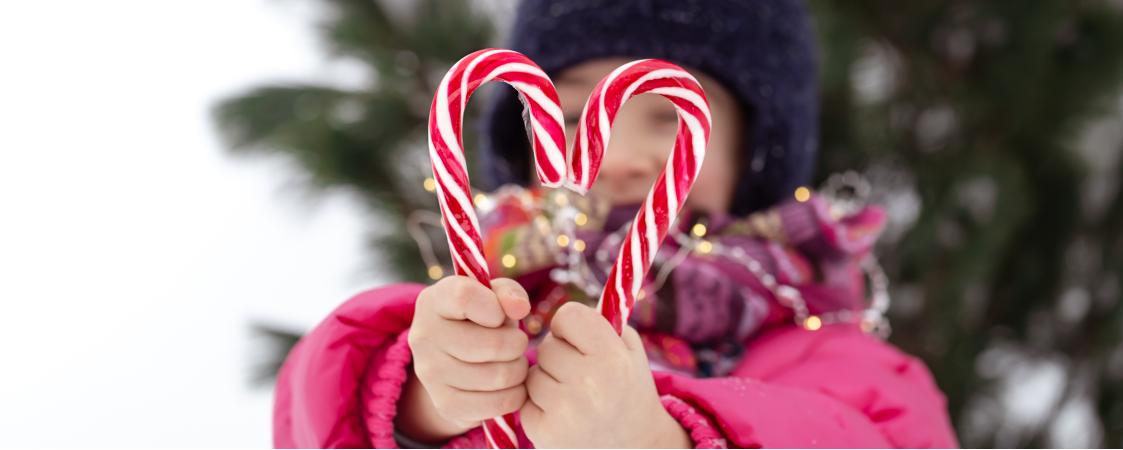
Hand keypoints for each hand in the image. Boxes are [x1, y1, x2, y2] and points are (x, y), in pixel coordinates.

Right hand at [397, 276, 531, 442]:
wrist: (453, 359)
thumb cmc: (480, 319)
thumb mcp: (492, 297)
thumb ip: (508, 292)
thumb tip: (519, 308)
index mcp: (433, 301)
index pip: (465, 297)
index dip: (496, 307)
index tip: (500, 316)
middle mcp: (423, 336)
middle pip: (493, 344)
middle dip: (517, 344)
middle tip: (515, 343)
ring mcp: (430, 373)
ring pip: (499, 376)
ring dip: (518, 370)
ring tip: (511, 362)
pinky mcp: (444, 403)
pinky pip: (497, 403)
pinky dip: (514, 395)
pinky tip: (508, 385)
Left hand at [519, 302, 690, 447]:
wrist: (635, 447)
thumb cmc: (629, 390)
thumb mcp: (630, 351)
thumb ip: (604, 320)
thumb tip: (568, 300)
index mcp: (612, 358)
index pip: (567, 315)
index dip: (570, 325)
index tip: (579, 338)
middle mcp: (589, 385)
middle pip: (547, 347)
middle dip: (559, 356)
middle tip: (582, 375)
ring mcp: (565, 412)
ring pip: (532, 374)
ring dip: (547, 381)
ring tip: (574, 397)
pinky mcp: (544, 433)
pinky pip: (525, 401)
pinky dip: (538, 406)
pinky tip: (563, 415)